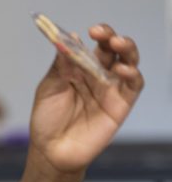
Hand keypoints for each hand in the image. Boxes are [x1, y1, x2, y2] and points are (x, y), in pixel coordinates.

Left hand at [30, 23, 142, 174]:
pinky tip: (122, 69)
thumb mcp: (49, 88)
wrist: (52, 150)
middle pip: (112, 50)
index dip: (93, 35)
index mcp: (79, 69)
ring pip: (128, 62)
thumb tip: (69, 38)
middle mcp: (97, 75)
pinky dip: (132, 74)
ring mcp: (111, 89)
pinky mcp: (121, 104)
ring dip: (126, 49)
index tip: (89, 30)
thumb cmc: (47, 119)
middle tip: (102, 33)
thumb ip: (61, 66)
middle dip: (110, 37)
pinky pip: (134, 85)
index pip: (91, 45)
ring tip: (117, 43)